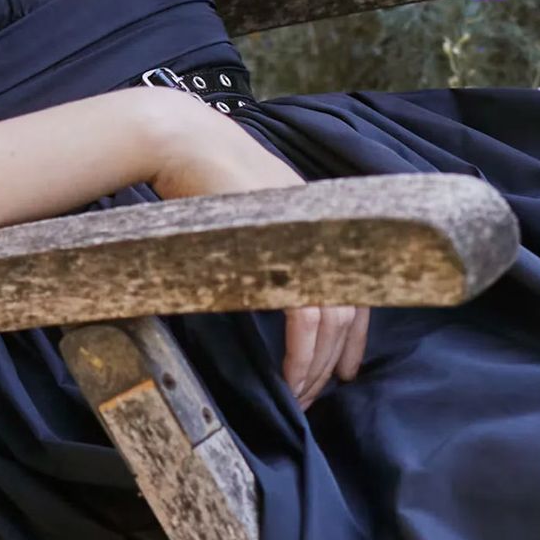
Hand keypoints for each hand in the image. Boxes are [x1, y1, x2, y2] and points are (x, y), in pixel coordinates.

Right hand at [135, 87, 369, 409]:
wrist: (185, 143)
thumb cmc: (204, 177)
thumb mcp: (248, 217)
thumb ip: (268, 249)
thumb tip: (268, 291)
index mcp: (319, 224)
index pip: (355, 289)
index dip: (353, 337)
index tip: (345, 370)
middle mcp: (323, 232)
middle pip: (346, 313)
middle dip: (330, 363)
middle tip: (312, 396)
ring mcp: (307, 240)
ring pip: (330, 321)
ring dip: (314, 367)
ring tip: (298, 396)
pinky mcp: (284, 252)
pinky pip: (304, 317)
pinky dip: (300, 353)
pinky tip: (289, 376)